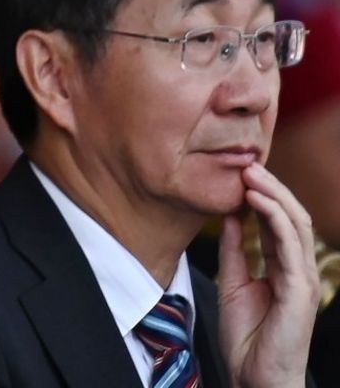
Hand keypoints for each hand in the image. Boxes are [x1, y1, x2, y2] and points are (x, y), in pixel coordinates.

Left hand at [218, 162, 319, 387]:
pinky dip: (273, 218)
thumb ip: (234, 250)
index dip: (263, 196)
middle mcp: (297, 269)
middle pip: (291, 217)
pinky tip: (255, 201)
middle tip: (247, 164)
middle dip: (271, 187)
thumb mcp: (231, 283)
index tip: (240, 174)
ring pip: (296, 225)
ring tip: (251, 174)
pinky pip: (290, 247)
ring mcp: (302, 279)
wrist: (254, 378)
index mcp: (284, 268)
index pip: (278, 222)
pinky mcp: (299, 290)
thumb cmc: (247, 339)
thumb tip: (229, 216)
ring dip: (274, 195)